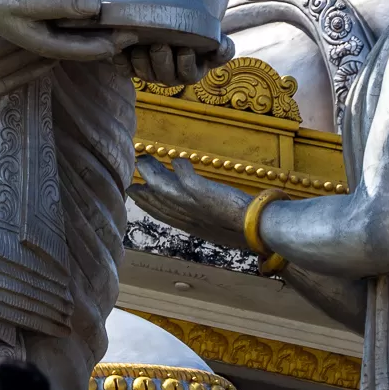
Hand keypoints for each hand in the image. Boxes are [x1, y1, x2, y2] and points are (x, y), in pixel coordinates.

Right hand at [0, 0, 133, 62]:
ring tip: (133, 10)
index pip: (91, 51)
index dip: (116, 42)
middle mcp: (50, 40)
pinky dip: (91, 12)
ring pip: (84, 30)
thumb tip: (97, 6)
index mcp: (47, 45)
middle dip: (115, 35)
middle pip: (90, 43)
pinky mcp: (46, 13)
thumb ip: (61, 3)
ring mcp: (48, 28)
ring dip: (105, 24)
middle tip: (146, 20)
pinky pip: (75, 17)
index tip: (140, 29)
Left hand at [127, 36, 232, 87]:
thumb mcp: (212, 38)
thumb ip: (222, 47)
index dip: (186, 63)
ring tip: (141, 43)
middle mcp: (169, 76)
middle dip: (161, 59)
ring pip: (143, 72)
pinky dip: (121, 60)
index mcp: (190, 72)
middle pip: (164, 75)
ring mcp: (149, 73)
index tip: (185, 48)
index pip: (188, 74)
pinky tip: (121, 49)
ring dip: (141, 59)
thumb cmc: (195, 32)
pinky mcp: (131, 67)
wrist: (174, 21)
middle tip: (160, 43)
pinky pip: (124, 69)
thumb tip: (222, 46)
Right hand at [132, 154, 252, 250]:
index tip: (137, 193)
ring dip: (153, 173)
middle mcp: (189, 216)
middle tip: (129, 180)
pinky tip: (176, 158)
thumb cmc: (244, 231)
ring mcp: (195, 204)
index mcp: (192, 226)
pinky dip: (180, 168)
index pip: (165, 214)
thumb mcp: (220, 228)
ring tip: (143, 159)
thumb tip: (203, 212)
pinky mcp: (203, 193)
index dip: (149, 204)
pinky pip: (186, 177)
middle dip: (144, 191)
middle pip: (160, 201)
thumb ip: (207, 219)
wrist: (259, 230)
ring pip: (166, 188)